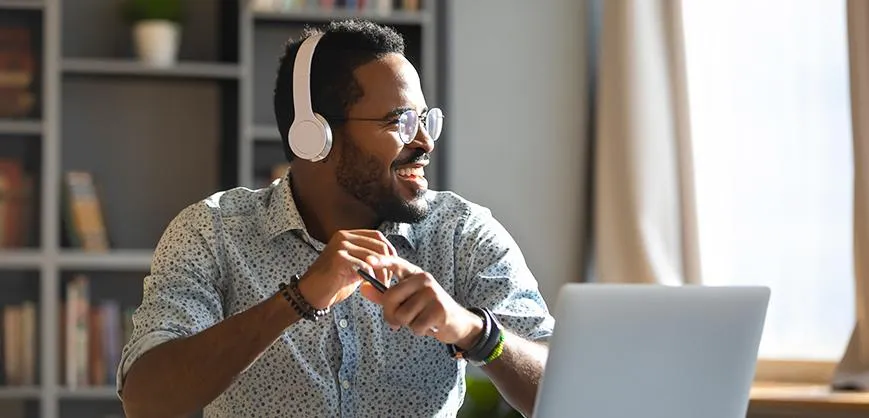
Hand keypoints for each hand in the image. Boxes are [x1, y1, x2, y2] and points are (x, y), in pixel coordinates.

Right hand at [297, 230, 395, 308]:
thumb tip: (388, 259)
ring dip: (381, 274)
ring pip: (374, 257)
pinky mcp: (339, 258)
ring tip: (380, 286)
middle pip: (378, 245)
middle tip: (387, 280)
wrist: (311, 294)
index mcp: (347, 235)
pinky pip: (365, 266)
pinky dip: (371, 278)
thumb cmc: (333, 282)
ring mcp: (341, 246)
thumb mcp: (353, 266)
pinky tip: (369, 286)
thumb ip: (367, 258)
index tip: (394, 265)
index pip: (377, 236)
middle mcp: (344, 237)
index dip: (389, 250)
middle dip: (388, 264)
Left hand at [365, 256, 483, 347]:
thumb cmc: (427, 310)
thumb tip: (363, 288)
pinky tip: (428, 326)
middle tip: (397, 322)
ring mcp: (432, 293)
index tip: (368, 260)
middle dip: (390, 315)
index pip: (396, 264)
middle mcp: (424, 279)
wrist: (456, 323)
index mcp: (414, 274)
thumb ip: (384, 296)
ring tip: (419, 320)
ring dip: (407, 325)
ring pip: (402, 315)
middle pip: (391, 297)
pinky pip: (415, 325)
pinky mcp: (439, 308)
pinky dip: (418, 331)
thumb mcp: (406, 301)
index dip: (382, 261)